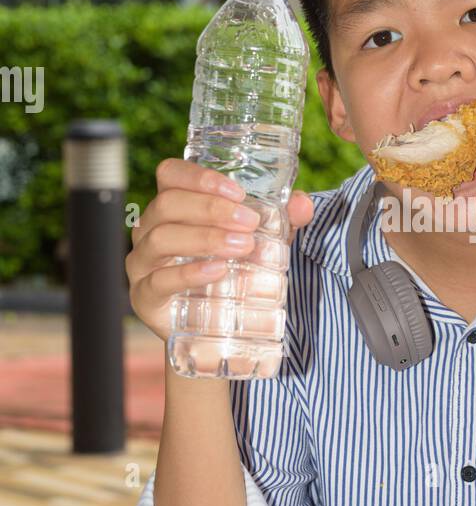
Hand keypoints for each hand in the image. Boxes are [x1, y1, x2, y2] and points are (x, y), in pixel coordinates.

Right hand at [126, 158, 313, 342]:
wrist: (213, 331)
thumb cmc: (229, 274)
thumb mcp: (259, 244)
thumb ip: (281, 222)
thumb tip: (304, 204)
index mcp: (172, 208)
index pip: (170, 175)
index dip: (199, 177)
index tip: (238, 192)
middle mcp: (149, 230)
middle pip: (168, 204)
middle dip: (211, 208)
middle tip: (250, 223)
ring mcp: (142, 264)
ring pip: (161, 238)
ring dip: (205, 237)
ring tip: (242, 246)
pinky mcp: (144, 298)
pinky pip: (158, 281)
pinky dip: (189, 273)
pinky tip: (216, 270)